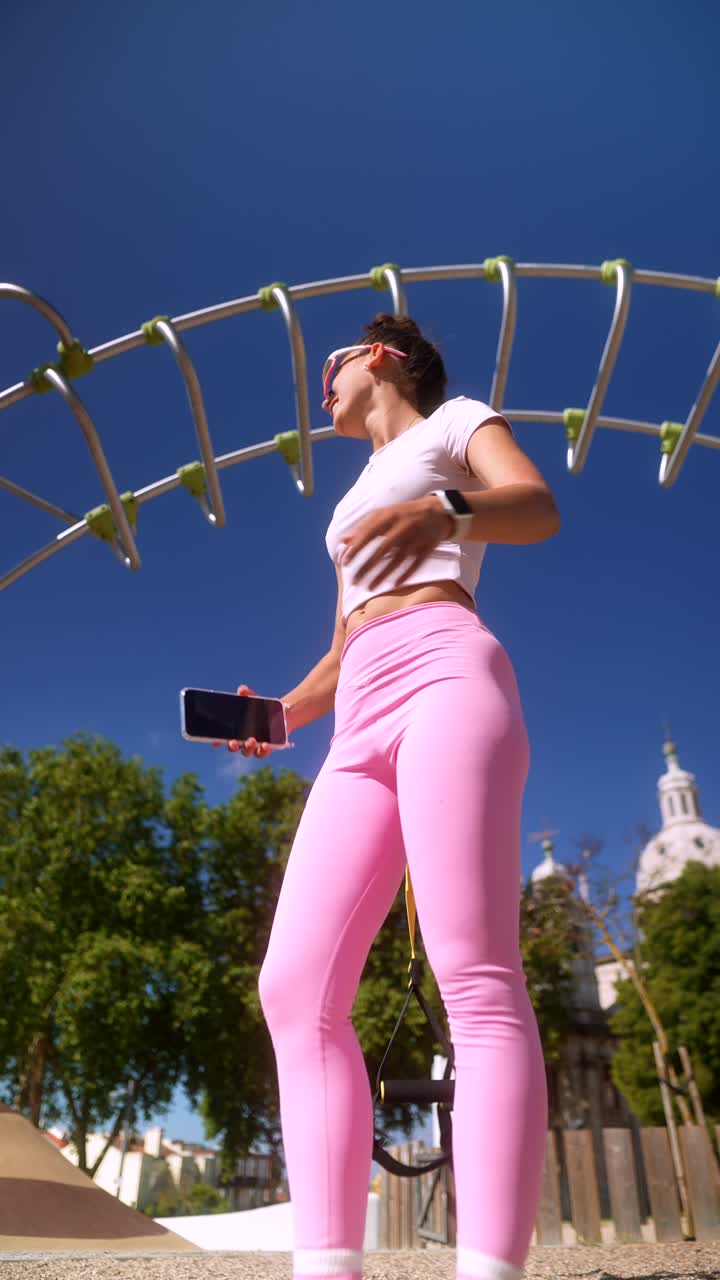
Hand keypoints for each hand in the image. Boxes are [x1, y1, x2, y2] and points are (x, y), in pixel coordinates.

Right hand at [211, 684, 274, 758]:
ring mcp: (253, 746)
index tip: (215, 742)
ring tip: (251, 740)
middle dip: (232, 746)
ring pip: (247, 751)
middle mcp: (241, 740)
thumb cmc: (261, 708)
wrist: (280, 713)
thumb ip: (247, 695)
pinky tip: (266, 745)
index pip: (222, 738)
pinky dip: (263, 750)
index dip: (217, 741)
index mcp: (234, 731)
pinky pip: (262, 753)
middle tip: (233, 742)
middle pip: (233, 747)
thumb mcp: (254, 700)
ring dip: (248, 747)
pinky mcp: (266, 748)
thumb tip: (242, 689)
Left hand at [339, 497, 454, 590]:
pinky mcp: (428, 547)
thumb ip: (363, 526)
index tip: (345, 562)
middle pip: (382, 550)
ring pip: (398, 560)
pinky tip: (394, 585)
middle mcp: (403, 526)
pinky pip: (415, 564)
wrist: (438, 511)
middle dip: (367, 566)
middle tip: (354, 581)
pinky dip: (405, 574)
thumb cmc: (403, 514)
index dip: (357, 548)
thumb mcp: (384, 514)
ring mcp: (416, 538)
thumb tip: (342, 541)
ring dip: (383, 575)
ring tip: (369, 588)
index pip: (369, 533)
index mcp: (390, 516)